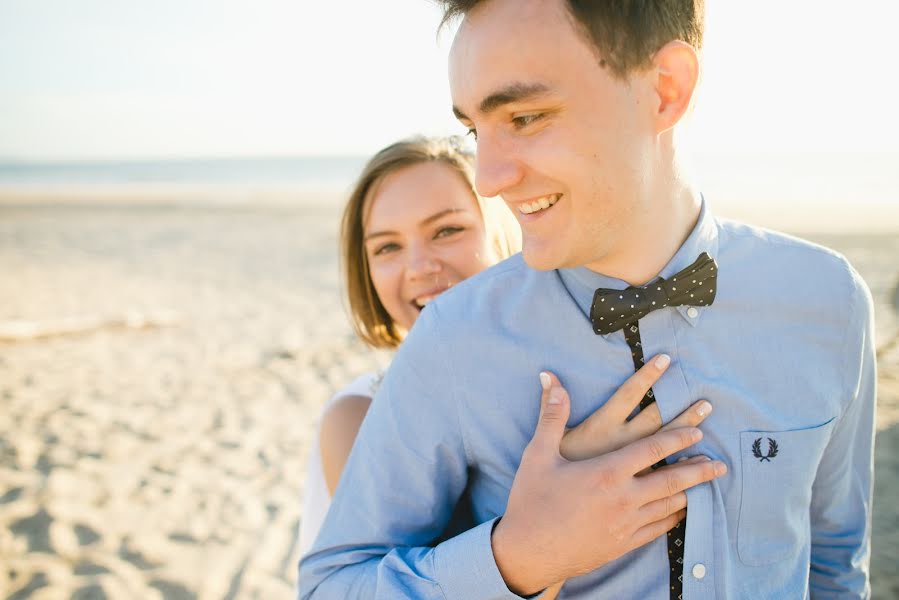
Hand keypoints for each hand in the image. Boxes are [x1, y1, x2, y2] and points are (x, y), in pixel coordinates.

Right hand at [491, 371, 726, 595]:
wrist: (527, 553)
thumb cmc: (531, 500)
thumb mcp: (538, 454)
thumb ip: (552, 415)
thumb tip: (551, 379)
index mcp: (605, 470)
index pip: (652, 449)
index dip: (678, 437)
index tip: (698, 430)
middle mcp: (622, 497)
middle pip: (671, 479)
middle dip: (698, 468)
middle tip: (721, 461)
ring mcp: (625, 523)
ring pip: (669, 504)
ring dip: (692, 492)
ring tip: (707, 483)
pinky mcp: (622, 543)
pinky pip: (658, 527)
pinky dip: (675, 516)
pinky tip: (683, 510)